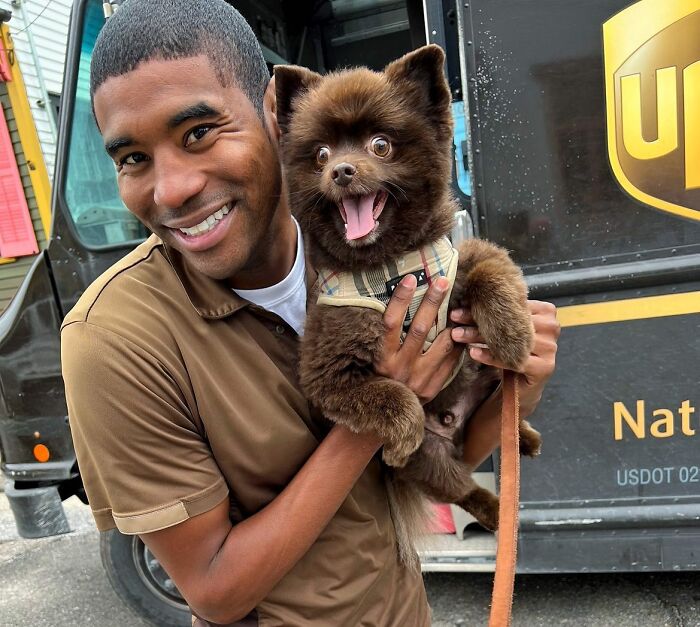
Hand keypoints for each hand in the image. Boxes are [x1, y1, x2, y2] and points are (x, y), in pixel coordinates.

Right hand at [374, 274, 465, 404]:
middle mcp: (399, 368)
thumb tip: (388, 303)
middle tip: (442, 281)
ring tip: (459, 305)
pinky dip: (457, 346)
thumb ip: (382, 338)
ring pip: (441, 346)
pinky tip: (461, 331)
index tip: (410, 278)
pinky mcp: (432, 388)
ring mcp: (418, 379)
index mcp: (381, 358)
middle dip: (432, 303)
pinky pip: (450, 363)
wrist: (384, 417)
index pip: (391, 322)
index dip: (400, 299)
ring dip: (451, 324)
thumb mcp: (373, 359)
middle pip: (420, 329)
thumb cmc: (377, 380)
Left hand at [450, 300, 559, 415]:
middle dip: (478, 319)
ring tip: (457, 335)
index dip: (483, 304)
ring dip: (479, 337)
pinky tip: (473, 352)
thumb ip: (499, 311)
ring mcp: (550, 348)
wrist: (522, 384)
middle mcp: (551, 327)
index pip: (511, 304)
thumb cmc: (513, 350)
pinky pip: (513, 360)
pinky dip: (491, 357)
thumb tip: (466, 294)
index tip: (460, 305)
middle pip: (509, 320)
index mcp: (546, 311)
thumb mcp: (507, 327)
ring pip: (509, 340)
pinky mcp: (544, 367)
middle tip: (454, 317)